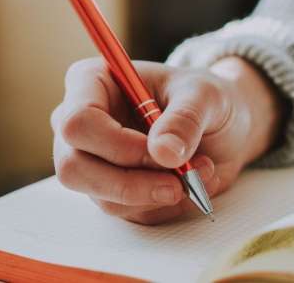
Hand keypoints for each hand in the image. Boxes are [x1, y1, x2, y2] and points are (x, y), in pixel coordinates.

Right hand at [51, 56, 284, 223]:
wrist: (219, 125)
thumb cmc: (203, 98)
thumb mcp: (206, 95)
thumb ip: (185, 119)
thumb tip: (164, 153)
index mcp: (91, 82)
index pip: (77, 122)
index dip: (116, 144)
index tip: (162, 152)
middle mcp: (79, 123)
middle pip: (73, 167)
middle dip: (131, 183)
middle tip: (179, 182)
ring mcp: (89, 160)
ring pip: (102, 197)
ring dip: (157, 194)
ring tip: (199, 171)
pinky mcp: (108, 190)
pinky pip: (127, 212)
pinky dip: (164, 204)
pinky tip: (189, 182)